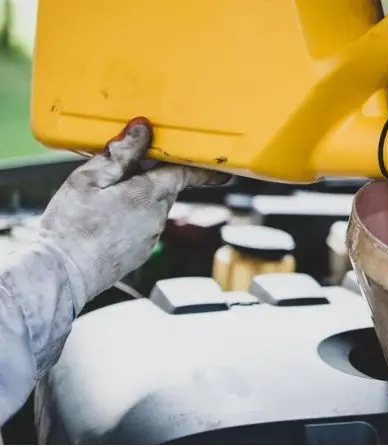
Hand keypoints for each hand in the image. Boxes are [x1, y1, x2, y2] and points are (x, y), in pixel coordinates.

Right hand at [38, 118, 228, 310]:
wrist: (62, 273)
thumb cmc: (73, 226)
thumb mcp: (90, 179)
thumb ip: (121, 153)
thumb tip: (143, 130)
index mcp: (149, 195)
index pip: (186, 175)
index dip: (204, 170)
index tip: (223, 169)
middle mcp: (157, 218)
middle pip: (165, 189)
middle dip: (153, 177)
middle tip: (129, 167)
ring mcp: (150, 238)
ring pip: (152, 208)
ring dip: (138, 198)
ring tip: (104, 198)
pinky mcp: (139, 253)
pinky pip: (142, 227)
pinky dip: (130, 218)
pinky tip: (104, 220)